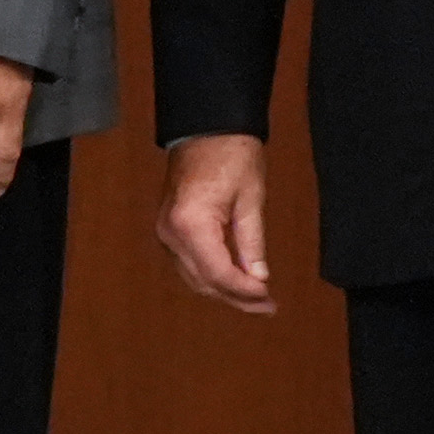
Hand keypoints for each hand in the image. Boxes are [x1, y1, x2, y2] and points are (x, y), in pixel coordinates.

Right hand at [154, 131, 275, 313]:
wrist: (205, 126)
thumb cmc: (230, 153)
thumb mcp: (250, 200)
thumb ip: (252, 243)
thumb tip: (258, 277)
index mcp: (191, 224)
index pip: (219, 273)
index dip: (245, 291)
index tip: (268, 298)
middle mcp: (171, 233)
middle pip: (203, 281)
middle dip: (236, 297)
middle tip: (267, 306)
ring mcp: (165, 231)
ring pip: (194, 277)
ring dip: (223, 290)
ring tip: (255, 298)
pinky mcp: (167, 228)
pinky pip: (188, 263)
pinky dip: (210, 275)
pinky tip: (233, 280)